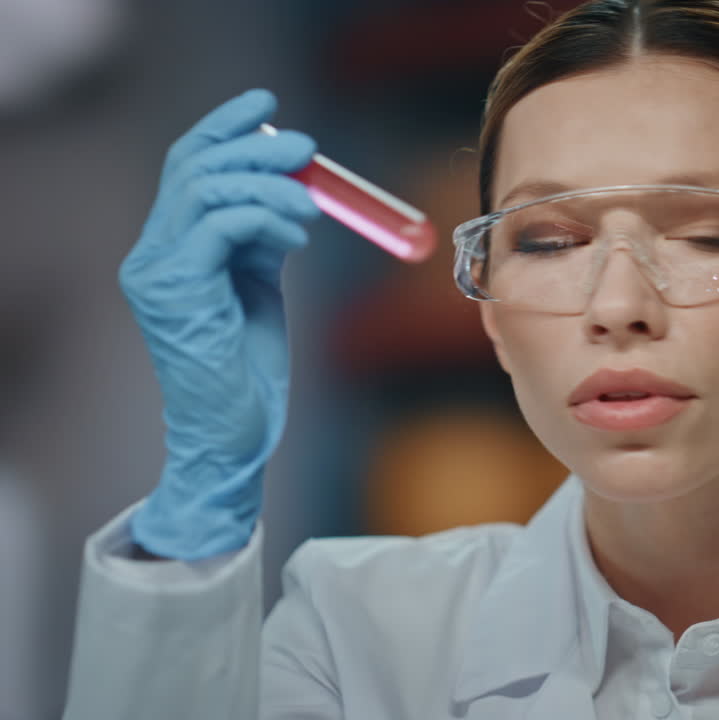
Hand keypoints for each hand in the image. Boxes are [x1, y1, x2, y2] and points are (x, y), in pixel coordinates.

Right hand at [120, 89, 319, 559]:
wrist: (235, 432)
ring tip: (311, 208)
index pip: (187, 164)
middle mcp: (152, 252)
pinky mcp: (175, 292)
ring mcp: (156, 271)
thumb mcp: (260, 284)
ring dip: (268, 185)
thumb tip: (295, 191)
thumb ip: (264, 236)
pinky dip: (264, 217)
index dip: (225, 127)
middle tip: (310, 151)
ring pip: (205, 189)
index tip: (267, 106)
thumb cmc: (247, 366)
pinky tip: (298, 236)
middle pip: (195, 167)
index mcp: (171, 245)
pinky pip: (218, 225)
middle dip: (256, 149)